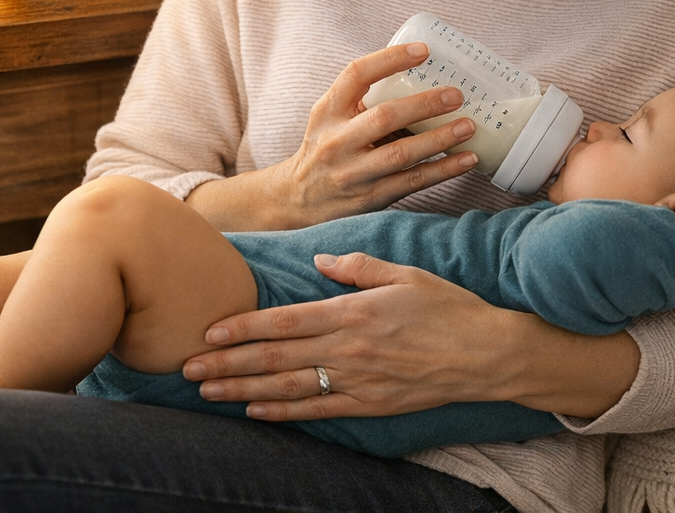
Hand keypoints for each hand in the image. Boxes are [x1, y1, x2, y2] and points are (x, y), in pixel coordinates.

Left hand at [182, 252, 516, 421]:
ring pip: (289, 388)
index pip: (284, 321)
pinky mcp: (371, 405)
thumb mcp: (403, 273)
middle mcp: (349, 349)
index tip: (208, 333)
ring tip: (208, 393)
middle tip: (187, 370)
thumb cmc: (445, 308)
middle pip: (276, 358)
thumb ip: (356, 267)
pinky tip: (256, 411)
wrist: (487, 354)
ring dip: (244, 390)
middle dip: (228, 364)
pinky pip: (319, 411)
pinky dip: (284, 412)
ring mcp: (359, 382)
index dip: (242, 327)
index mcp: (352, 312)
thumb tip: (317, 262)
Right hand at [254, 43, 476, 226]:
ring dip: (440, 139)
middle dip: (424, 104)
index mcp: (327, 110)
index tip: (424, 51)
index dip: (390, 59)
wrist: (299, 200)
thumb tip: (419, 74)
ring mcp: (353, 172)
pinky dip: (443, 170)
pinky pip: (413, 181)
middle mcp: (337, 141)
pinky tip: (466, 160)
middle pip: (384, 116)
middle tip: (456, 94)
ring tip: (468, 126)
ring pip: (401, 153)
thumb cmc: (325, 147)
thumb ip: (362, 99)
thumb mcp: (330, 117)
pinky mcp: (371, 198)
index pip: (356, 74)